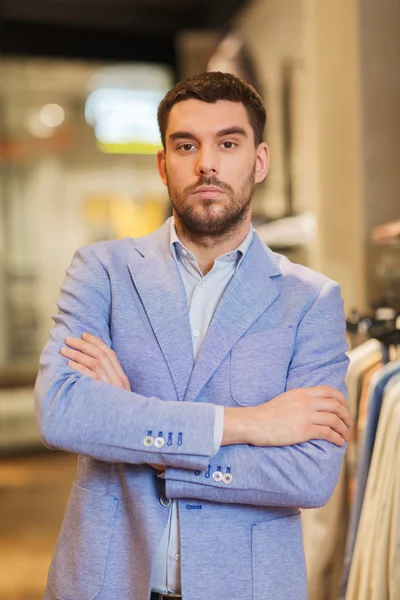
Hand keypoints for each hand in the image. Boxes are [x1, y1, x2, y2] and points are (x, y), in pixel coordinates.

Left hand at [60, 333, 162, 471]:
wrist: (132, 432)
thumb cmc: (120, 416)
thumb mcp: (118, 397)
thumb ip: (109, 384)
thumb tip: (94, 372)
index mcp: (122, 378)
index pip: (110, 353)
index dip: (96, 342)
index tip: (84, 335)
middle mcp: (118, 380)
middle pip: (100, 355)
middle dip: (83, 345)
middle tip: (69, 340)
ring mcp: (111, 387)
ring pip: (94, 363)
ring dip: (77, 355)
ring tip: (64, 351)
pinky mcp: (104, 395)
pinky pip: (90, 378)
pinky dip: (79, 369)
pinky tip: (69, 365)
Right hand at [223, 386, 350, 446]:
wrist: (254, 423)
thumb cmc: (267, 414)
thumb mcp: (286, 399)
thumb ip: (300, 399)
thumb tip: (313, 403)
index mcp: (302, 392)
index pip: (330, 391)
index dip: (341, 400)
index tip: (344, 408)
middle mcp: (307, 402)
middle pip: (336, 405)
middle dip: (346, 415)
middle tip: (348, 424)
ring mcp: (306, 416)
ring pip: (335, 420)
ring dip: (344, 429)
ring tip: (345, 436)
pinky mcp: (305, 430)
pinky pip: (328, 433)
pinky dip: (337, 438)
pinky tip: (339, 442)